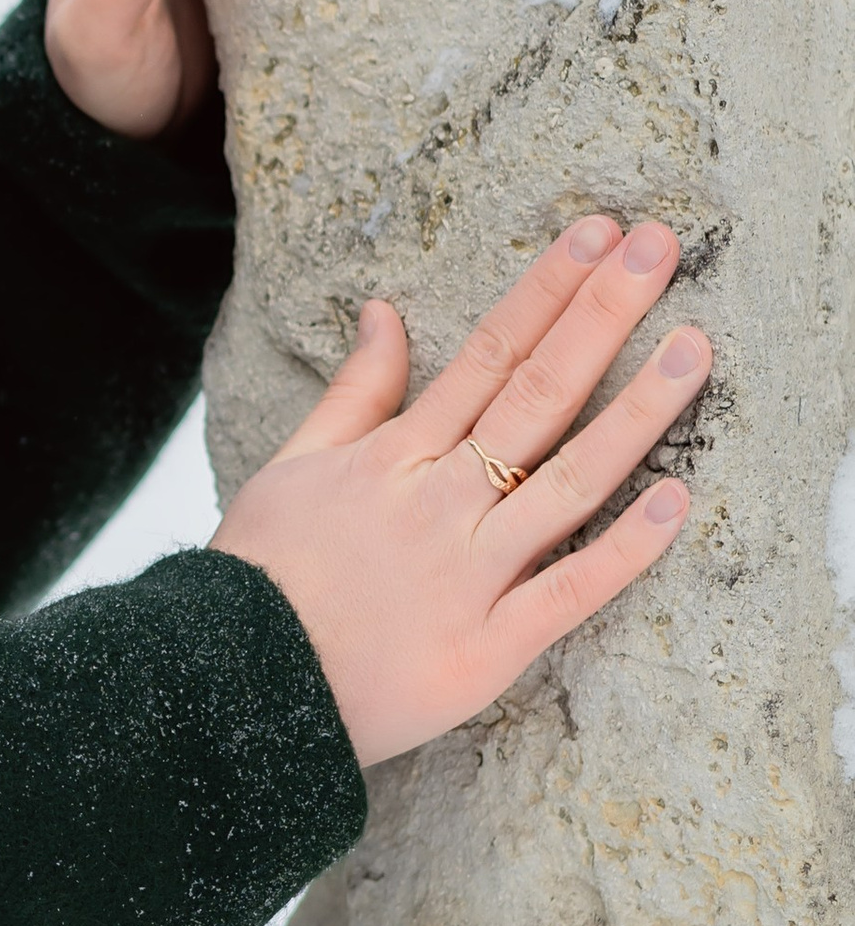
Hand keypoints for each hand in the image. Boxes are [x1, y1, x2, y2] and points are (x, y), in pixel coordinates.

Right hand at [210, 215, 707, 765]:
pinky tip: (678, 499)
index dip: (547, 290)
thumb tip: (384, 311)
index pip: (487, 354)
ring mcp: (469, 575)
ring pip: (568, 481)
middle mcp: (438, 502)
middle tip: (657, 248)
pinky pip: (568, 592)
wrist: (232, 691)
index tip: (598, 234)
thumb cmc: (260, 576)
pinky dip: (624, 548)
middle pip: (535, 395)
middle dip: (600, 315)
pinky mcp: (489, 649)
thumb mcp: (293, 466)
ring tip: (694, 349)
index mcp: (393, 457)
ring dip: (636, 412)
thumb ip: (354, 392)